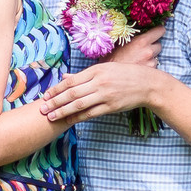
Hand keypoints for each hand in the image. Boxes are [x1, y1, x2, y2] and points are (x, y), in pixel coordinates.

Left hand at [40, 28, 167, 124]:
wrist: (147, 84)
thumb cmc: (126, 75)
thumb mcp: (105, 69)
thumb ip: (84, 75)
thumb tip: (65, 77)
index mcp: (96, 70)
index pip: (71, 81)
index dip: (56, 89)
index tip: (46, 95)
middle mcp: (99, 82)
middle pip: (72, 93)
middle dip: (55, 101)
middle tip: (43, 108)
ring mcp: (105, 95)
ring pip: (79, 104)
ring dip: (63, 111)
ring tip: (51, 116)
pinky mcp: (111, 106)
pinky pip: (91, 113)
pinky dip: (78, 117)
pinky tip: (69, 120)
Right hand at [115, 29, 164, 68]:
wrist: (109, 76)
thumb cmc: (112, 58)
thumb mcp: (121, 42)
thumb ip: (133, 36)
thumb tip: (140, 29)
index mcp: (141, 41)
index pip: (160, 31)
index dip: (158, 31)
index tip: (157, 32)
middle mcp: (148, 52)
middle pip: (159, 45)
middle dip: (153, 46)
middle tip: (143, 49)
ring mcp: (151, 64)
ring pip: (156, 58)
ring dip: (150, 58)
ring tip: (138, 60)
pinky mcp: (150, 73)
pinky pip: (153, 68)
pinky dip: (148, 68)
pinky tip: (138, 68)